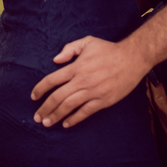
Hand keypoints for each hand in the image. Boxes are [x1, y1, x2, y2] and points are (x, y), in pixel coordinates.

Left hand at [30, 37, 148, 127]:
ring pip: (69, 106)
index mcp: (77, 67)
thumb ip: (70, 49)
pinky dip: (74, 119)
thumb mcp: (88, 42)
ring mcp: (93, 92)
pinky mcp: (104, 100)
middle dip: (45, 108)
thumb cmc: (109, 49)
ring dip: (56, 116)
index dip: (40, 89)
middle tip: (37, 117)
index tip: (33, 97)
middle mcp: (82, 81)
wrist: (132, 59)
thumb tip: (55, 60)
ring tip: (47, 123)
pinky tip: (66, 124)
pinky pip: (86, 112)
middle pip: (58, 97)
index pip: (52, 79)